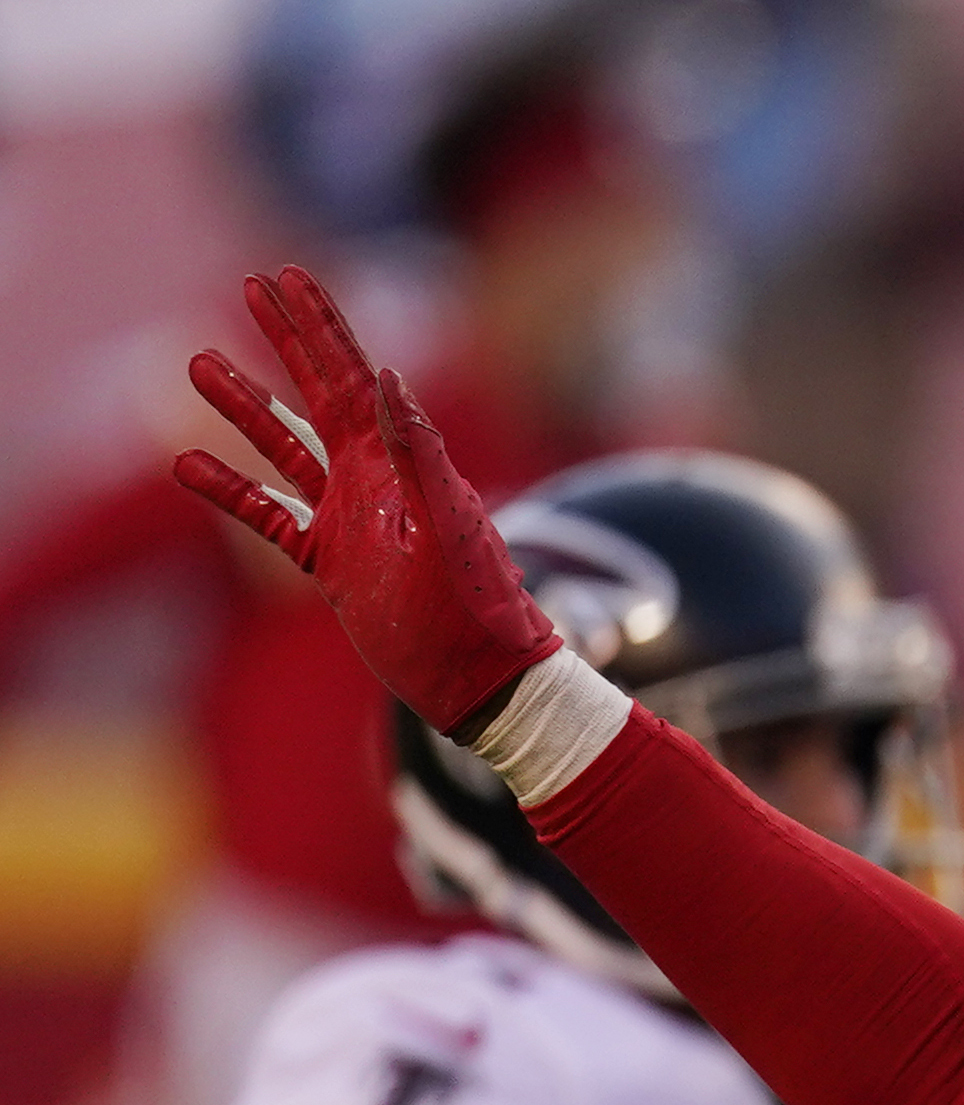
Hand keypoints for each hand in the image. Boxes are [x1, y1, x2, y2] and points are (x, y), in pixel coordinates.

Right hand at [171, 267, 559, 730]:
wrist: (483, 678)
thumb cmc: (479, 608)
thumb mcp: (447, 527)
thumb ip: (418, 455)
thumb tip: (387, 378)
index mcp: (402, 462)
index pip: (352, 375)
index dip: (321, 324)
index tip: (289, 273)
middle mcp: (373, 480)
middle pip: (316, 390)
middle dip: (285, 337)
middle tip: (249, 284)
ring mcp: (348, 519)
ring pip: (282, 446)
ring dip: (242, 405)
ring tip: (197, 362)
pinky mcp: (328, 563)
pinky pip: (267, 515)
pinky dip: (228, 490)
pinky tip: (186, 465)